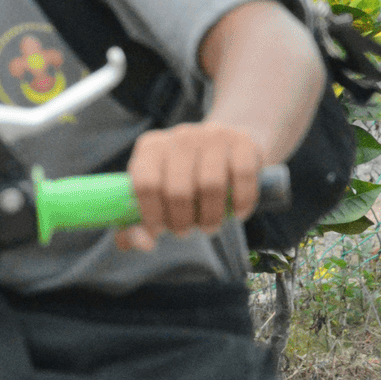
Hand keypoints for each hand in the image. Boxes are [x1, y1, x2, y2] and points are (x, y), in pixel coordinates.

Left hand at [117, 121, 262, 252]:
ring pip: (210, 185)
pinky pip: (242, 176)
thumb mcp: (156, 193)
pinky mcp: (242, 141)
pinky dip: (241, 202)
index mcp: (150, 148)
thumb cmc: (184, 177)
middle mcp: (179, 137)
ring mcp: (211, 136)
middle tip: (185, 232)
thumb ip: (138, 222)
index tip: (159, 231)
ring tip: (208, 226)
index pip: (145, 183)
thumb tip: (142, 243)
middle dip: (181, 221)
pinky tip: (237, 213)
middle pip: (178, 190)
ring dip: (210, 216)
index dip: (151, 214)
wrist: (225, 146)